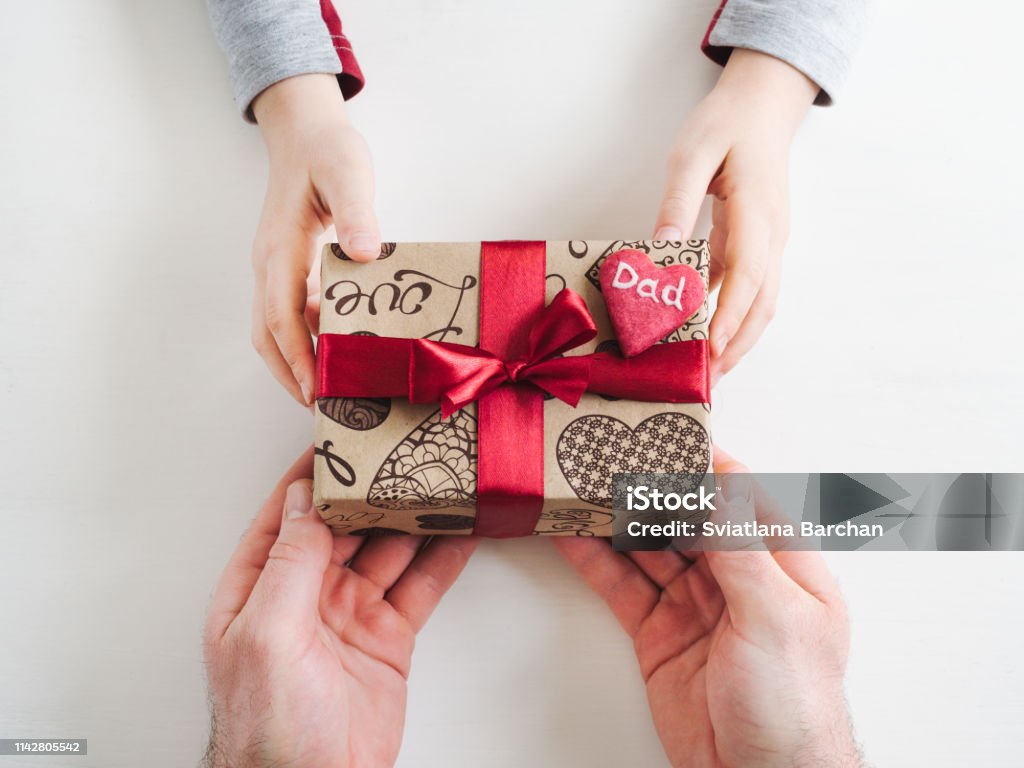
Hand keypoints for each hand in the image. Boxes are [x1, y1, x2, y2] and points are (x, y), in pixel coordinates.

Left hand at [203, 449, 477, 767]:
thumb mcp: (269, 634)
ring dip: (414, 516)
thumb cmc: (267, 726)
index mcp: (261, 587)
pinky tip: (461, 532)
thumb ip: (291, 563)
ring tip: (442, 478)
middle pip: (346, 524)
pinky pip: (420, 586)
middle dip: (375, 487)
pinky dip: (443, 558)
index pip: (289, 513)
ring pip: (389, 548)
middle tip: (406, 449)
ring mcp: (350, 613)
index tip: (340, 434)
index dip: (314, 473)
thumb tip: (308, 501)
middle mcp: (306, 593)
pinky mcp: (388, 636)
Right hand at [251, 74, 380, 404]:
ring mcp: (274, 267)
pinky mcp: (287, 267)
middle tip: (319, 409)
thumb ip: (357, 212)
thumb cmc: (327, 152)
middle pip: (267, 335)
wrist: (304, 134)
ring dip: (295, 361)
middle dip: (289, 375)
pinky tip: (337, 350)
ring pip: (274, 328)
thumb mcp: (348, 174)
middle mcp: (269, 264)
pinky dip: (306, 339)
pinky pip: (289, 313)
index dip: (298, 359)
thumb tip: (362, 255)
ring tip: (328, 391)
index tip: (315, 392)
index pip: (282, 318)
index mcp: (282, 249)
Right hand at [553, 449, 860, 767]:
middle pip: (687, 515)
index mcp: (783, 564)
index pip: (741, 495)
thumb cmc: (794, 707)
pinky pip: (623, 585)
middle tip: (608, 455)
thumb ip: (741, 549)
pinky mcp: (659, 633)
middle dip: (648, 486)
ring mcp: (695, 604)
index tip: (664, 435)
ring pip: (648, 545)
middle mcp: (738, 578)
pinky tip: (571, 535)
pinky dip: (595, 559)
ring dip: (615, 517)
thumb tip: (719, 485)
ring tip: (579, 484)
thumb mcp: (775, 618)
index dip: (702, 463)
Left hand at [654, 49, 817, 384]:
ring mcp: (768, 243)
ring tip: (706, 371)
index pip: (747, 276)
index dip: (730, 317)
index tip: (712, 350)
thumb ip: (678, 201)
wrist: (762, 104)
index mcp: (758, 212)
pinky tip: (703, 334)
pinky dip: (729, 317)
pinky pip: (746, 290)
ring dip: (737, 339)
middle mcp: (771, 236)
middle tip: (706, 382)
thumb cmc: (727, 123)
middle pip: (762, 304)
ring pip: (759, 303)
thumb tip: (662, 249)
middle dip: (737, 347)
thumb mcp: (692, 153)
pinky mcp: (755, 245)